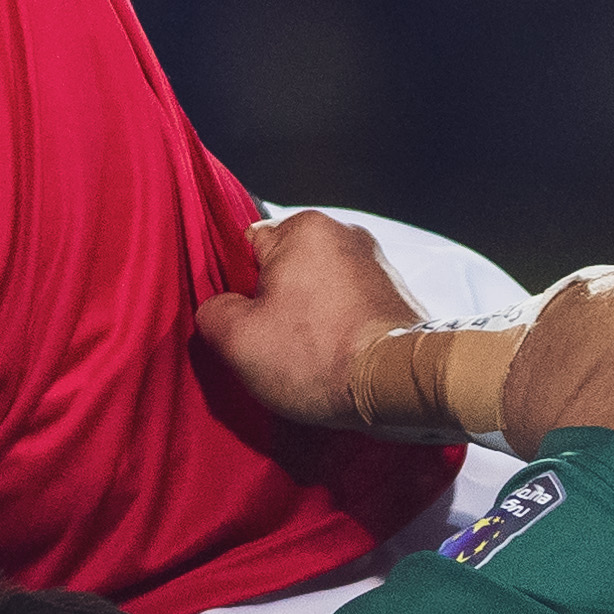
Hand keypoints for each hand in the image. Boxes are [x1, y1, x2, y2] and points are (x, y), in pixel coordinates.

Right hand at [195, 208, 428, 431]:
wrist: (401, 384)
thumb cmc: (319, 357)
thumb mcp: (238, 340)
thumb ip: (212, 313)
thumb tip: (219, 310)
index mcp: (303, 228)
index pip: (246, 250)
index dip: (238, 290)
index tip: (248, 324)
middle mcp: (345, 233)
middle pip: (284, 269)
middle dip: (276, 305)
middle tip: (277, 347)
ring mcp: (377, 263)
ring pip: (318, 289)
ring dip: (309, 318)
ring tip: (311, 358)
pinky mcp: (397, 295)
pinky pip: (350, 307)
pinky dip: (340, 329)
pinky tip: (337, 359)